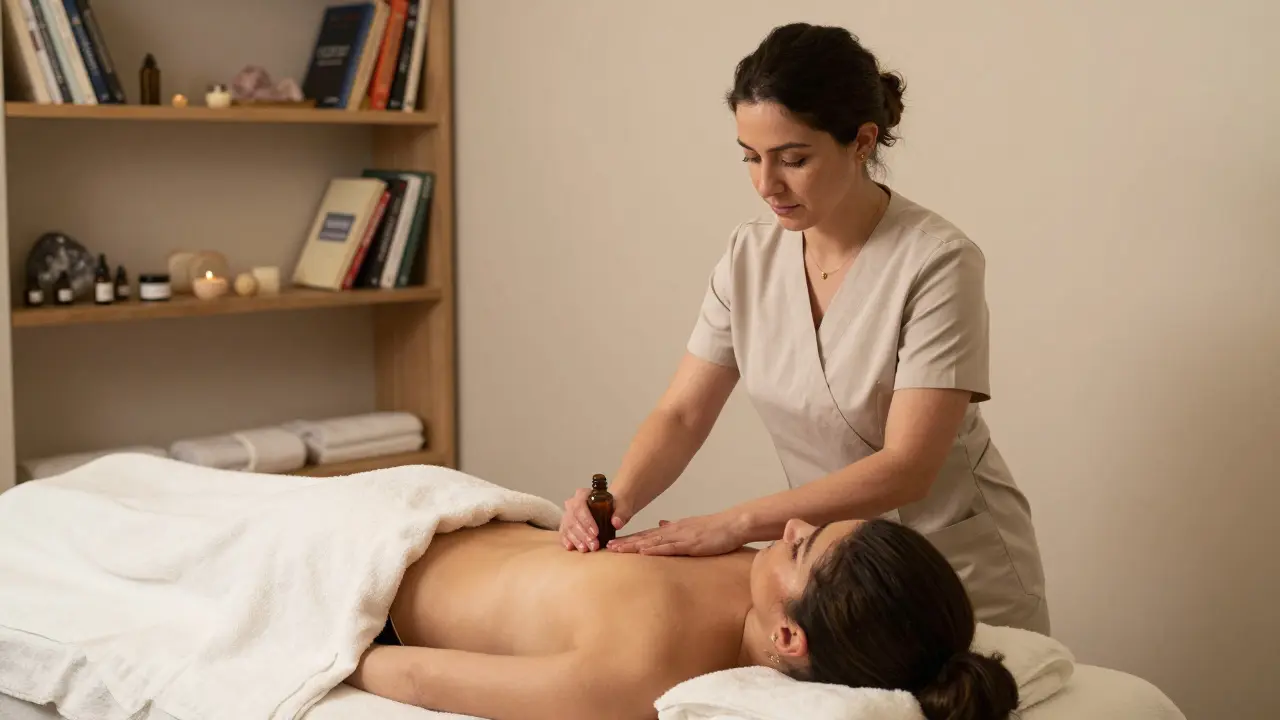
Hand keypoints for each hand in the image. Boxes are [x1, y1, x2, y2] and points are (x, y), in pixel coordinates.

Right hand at [558, 487, 632, 551]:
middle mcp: (573, 503)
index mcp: (583, 494)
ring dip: (577, 539)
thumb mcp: (622, 506)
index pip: (580, 506)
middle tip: (593, 545)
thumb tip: (616, 523)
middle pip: (573, 518)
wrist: (611, 509)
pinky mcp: (566, 525)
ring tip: (586, 549)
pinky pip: (563, 533)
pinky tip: (572, 547)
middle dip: (583, 534)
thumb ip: (621, 513)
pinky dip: (567, 540)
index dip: (586, 520)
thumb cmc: (615, 505)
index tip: (595, 533)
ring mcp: (568, 514)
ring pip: (568, 527)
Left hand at [606, 512, 744, 556]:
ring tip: (617, 550)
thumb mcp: (690, 527)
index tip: (612, 543)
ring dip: (633, 546)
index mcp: (671, 529)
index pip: (645, 535)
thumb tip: (659, 525)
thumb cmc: (714, 529)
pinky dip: (655, 550)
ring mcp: (681, 537)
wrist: (732, 524)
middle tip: (605, 547)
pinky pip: (670, 548)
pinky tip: (642, 552)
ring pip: (652, 542)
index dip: (628, 539)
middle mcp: (672, 531)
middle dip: (624, 543)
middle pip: (643, 538)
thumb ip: (673, 527)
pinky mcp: (691, 544)